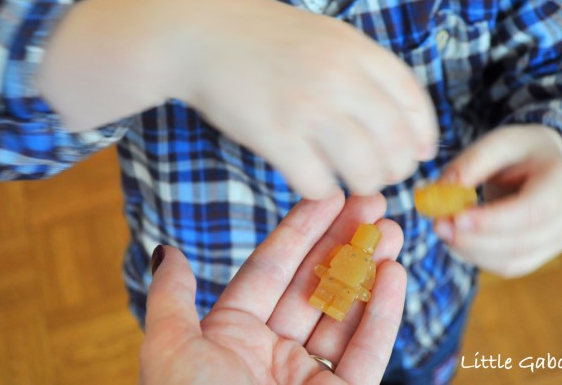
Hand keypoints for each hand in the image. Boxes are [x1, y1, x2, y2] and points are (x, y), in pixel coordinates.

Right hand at [37, 0, 436, 197]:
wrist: (201, 36)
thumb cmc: (266, 40)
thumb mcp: (327, 37)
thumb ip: (364, 71)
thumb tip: (399, 121)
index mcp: (359, 51)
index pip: (415, 105)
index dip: (424, 138)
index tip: (418, 155)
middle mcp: (341, 79)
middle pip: (396, 146)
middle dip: (396, 170)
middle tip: (381, 175)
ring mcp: (308, 109)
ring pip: (364, 172)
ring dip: (362, 185)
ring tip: (349, 180)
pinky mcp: (276, 137)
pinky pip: (319, 184)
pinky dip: (322, 190)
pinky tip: (313, 179)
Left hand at [140, 193, 405, 384]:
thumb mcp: (171, 350)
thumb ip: (172, 298)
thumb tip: (166, 250)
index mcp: (232, 334)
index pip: (272, 269)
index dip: (300, 230)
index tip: (328, 196)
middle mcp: (273, 351)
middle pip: (315, 283)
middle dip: (344, 241)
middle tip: (374, 203)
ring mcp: (310, 376)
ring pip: (346, 312)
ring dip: (371, 269)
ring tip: (393, 231)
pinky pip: (367, 353)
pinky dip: (383, 315)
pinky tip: (395, 276)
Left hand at [435, 125, 561, 277]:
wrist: (539, 164)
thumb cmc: (517, 152)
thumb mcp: (497, 142)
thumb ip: (472, 162)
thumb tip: (443, 188)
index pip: (532, 211)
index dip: (493, 220)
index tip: (456, 218)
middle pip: (521, 242)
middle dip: (474, 239)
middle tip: (438, 225)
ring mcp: (556, 241)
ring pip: (511, 261)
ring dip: (470, 250)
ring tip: (441, 229)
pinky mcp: (538, 255)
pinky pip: (506, 267)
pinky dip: (476, 257)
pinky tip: (454, 239)